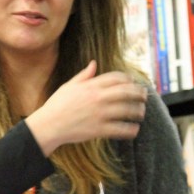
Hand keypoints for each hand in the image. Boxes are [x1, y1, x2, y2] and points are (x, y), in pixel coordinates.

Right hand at [26, 61, 147, 155]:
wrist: (49, 125)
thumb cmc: (57, 105)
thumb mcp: (69, 86)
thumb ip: (84, 75)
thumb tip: (94, 63)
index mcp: (91, 86)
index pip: (117, 78)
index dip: (129, 79)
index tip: (134, 83)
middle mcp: (98, 98)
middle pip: (127, 92)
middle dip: (139, 93)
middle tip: (145, 96)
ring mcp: (100, 114)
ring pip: (127, 110)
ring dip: (138, 111)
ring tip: (141, 112)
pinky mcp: (100, 129)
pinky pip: (121, 129)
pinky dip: (131, 129)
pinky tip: (135, 129)